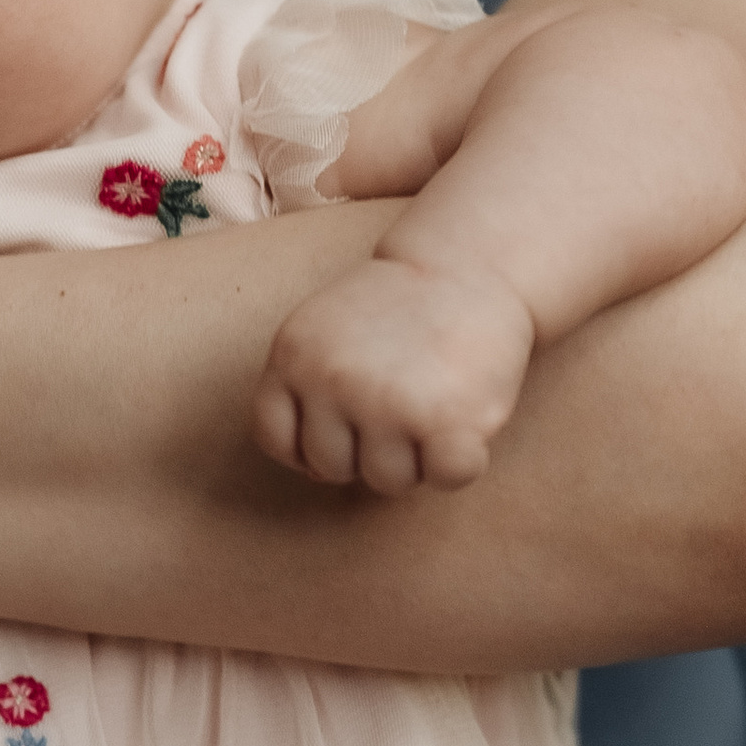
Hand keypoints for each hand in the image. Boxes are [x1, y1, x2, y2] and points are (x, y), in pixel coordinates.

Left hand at [254, 257, 537, 495]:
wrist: (469, 264)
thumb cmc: (399, 307)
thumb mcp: (325, 330)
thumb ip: (306, 390)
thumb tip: (313, 473)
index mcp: (293, 357)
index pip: (276, 438)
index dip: (309, 446)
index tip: (344, 426)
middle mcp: (332, 382)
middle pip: (333, 468)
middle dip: (368, 449)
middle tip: (402, 401)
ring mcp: (387, 405)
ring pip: (389, 482)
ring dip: (417, 457)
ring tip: (434, 402)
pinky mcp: (447, 423)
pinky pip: (447, 477)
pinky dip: (464, 460)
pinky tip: (467, 418)